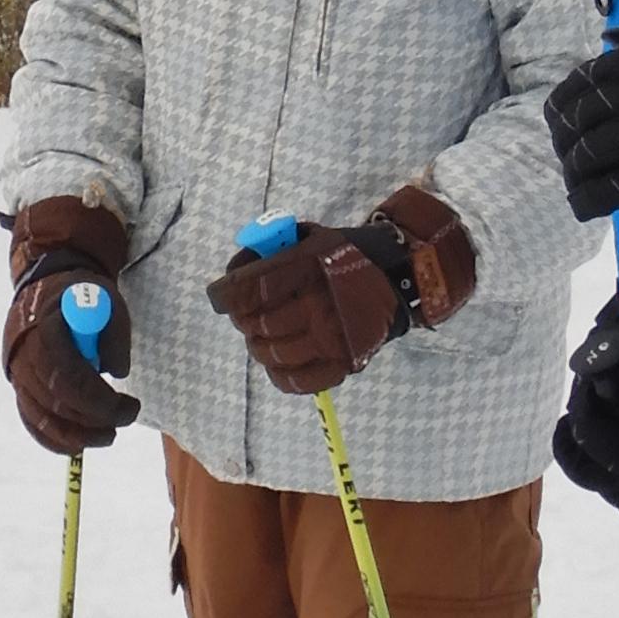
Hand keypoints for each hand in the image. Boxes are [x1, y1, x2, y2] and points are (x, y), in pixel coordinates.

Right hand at [3, 199, 137, 452]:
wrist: (48, 285)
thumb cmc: (83, 294)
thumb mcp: (109, 301)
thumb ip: (114, 336)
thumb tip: (115, 373)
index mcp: (44, 330)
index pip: (68, 377)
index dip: (99, 400)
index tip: (130, 407)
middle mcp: (24, 355)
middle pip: (54, 403)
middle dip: (93, 420)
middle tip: (125, 420)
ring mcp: (17, 373)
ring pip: (41, 418)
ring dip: (76, 436)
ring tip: (108, 435)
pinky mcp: (18, 386)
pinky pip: (31, 420)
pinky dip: (53, 439)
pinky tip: (78, 444)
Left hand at [204, 190, 475, 396]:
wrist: (400, 276)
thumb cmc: (346, 254)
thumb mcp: (310, 236)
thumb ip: (271, 249)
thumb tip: (233, 271)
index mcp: (309, 267)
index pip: (247, 289)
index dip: (224, 296)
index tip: (219, 297)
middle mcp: (319, 304)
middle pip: (257, 323)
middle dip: (242, 319)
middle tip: (244, 314)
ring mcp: (331, 338)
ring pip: (272, 353)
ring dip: (258, 345)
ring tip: (261, 335)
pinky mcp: (342, 363)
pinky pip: (297, 380)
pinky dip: (279, 373)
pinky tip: (277, 360)